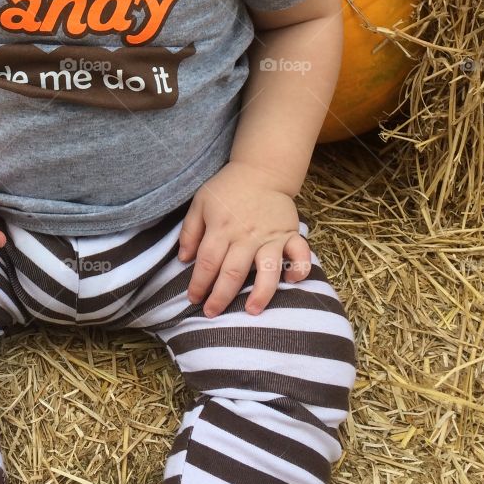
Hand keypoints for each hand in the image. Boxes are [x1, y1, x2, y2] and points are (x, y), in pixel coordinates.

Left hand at [177, 161, 312, 315]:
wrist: (262, 170)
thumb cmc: (228, 188)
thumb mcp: (201, 202)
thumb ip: (190, 231)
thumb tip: (183, 259)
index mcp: (221, 227)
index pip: (207, 262)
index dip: (199, 284)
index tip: (193, 299)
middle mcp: (246, 235)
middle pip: (232, 273)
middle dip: (221, 297)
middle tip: (212, 313)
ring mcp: (270, 236)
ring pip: (266, 270)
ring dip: (260, 293)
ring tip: (251, 311)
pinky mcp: (289, 233)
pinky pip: (300, 254)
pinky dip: (299, 269)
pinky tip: (292, 281)